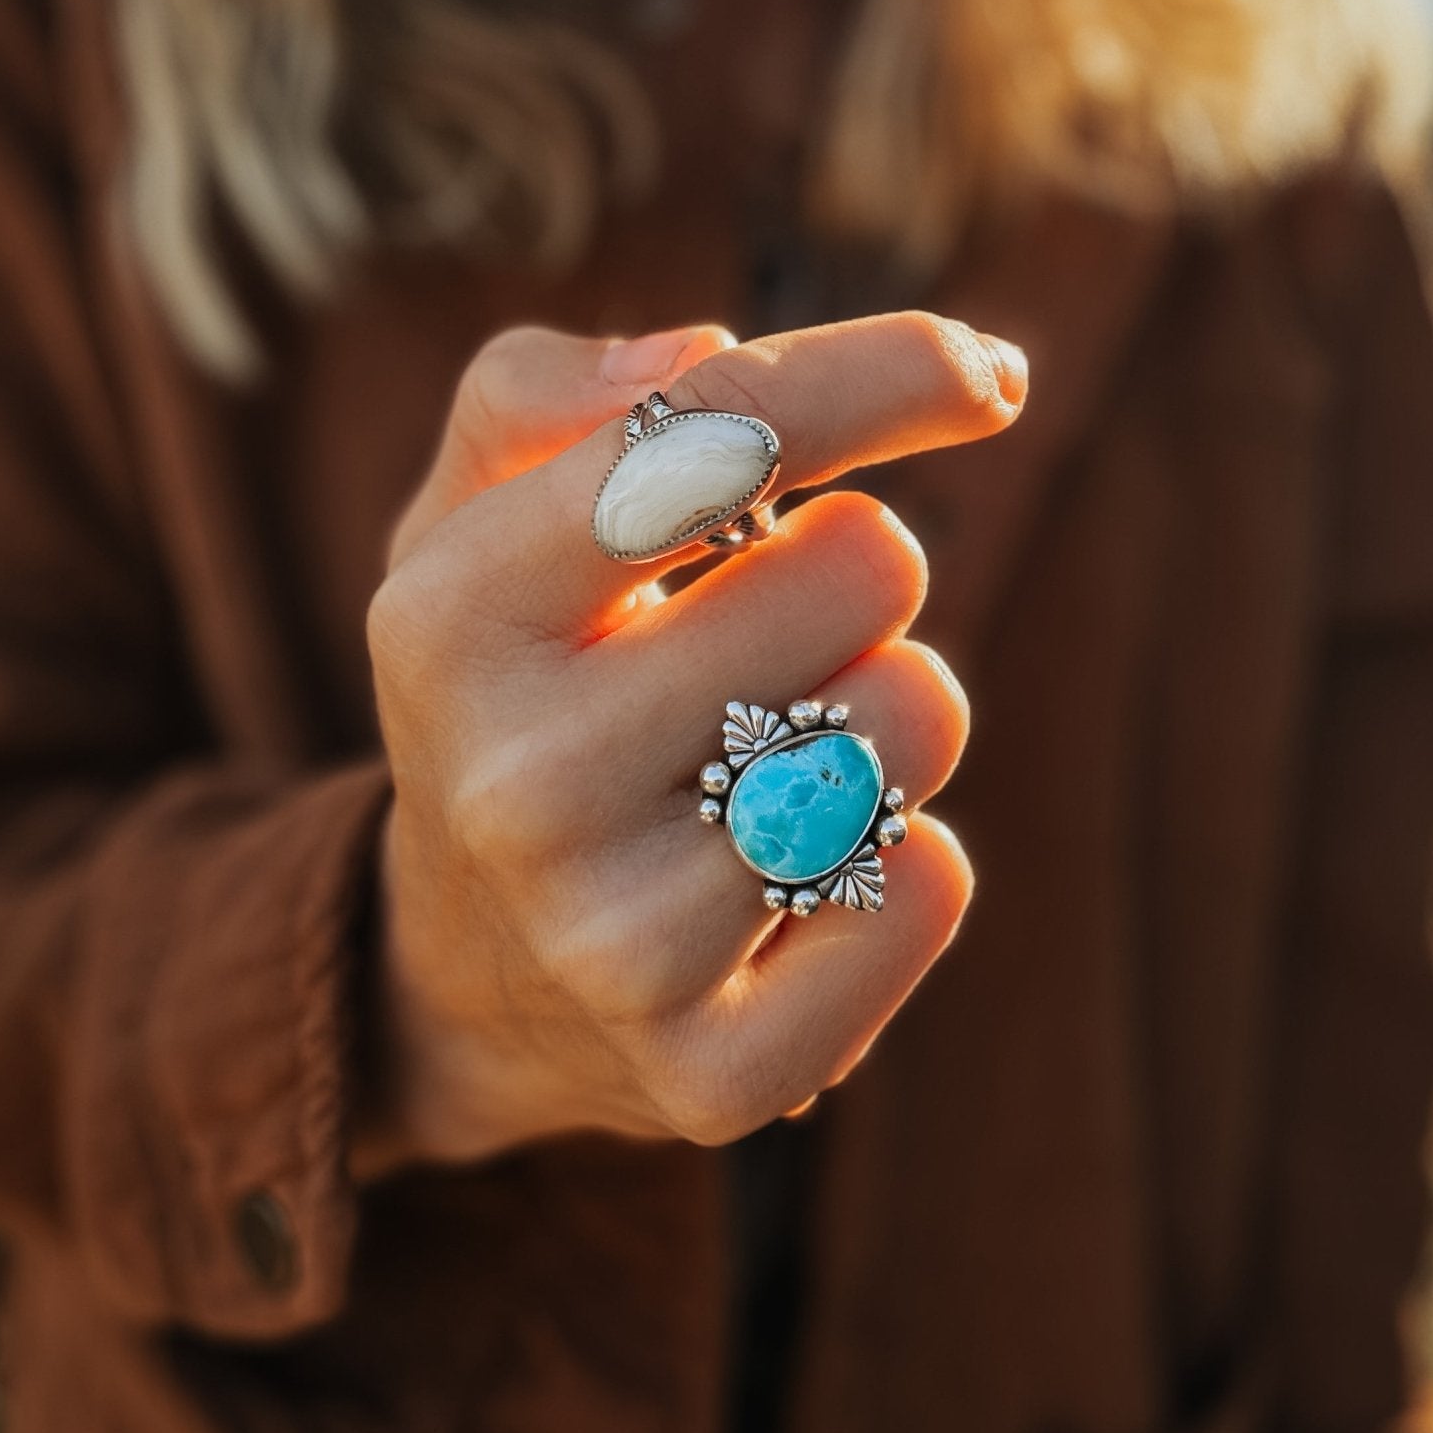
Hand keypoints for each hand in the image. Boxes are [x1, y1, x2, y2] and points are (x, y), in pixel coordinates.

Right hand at [358, 313, 1026, 1168]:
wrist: (468, 972)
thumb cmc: (512, 692)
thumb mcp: (471, 521)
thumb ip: (549, 394)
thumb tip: (701, 356)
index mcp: (450, 618)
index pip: (721, 434)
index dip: (881, 374)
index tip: (982, 374)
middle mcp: (517, 786)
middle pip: (867, 566)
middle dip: (851, 572)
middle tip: (770, 635)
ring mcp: (613, 947)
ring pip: (912, 727)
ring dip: (883, 714)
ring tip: (777, 752)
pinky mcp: (714, 1076)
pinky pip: (928, 889)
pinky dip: (905, 858)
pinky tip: (808, 875)